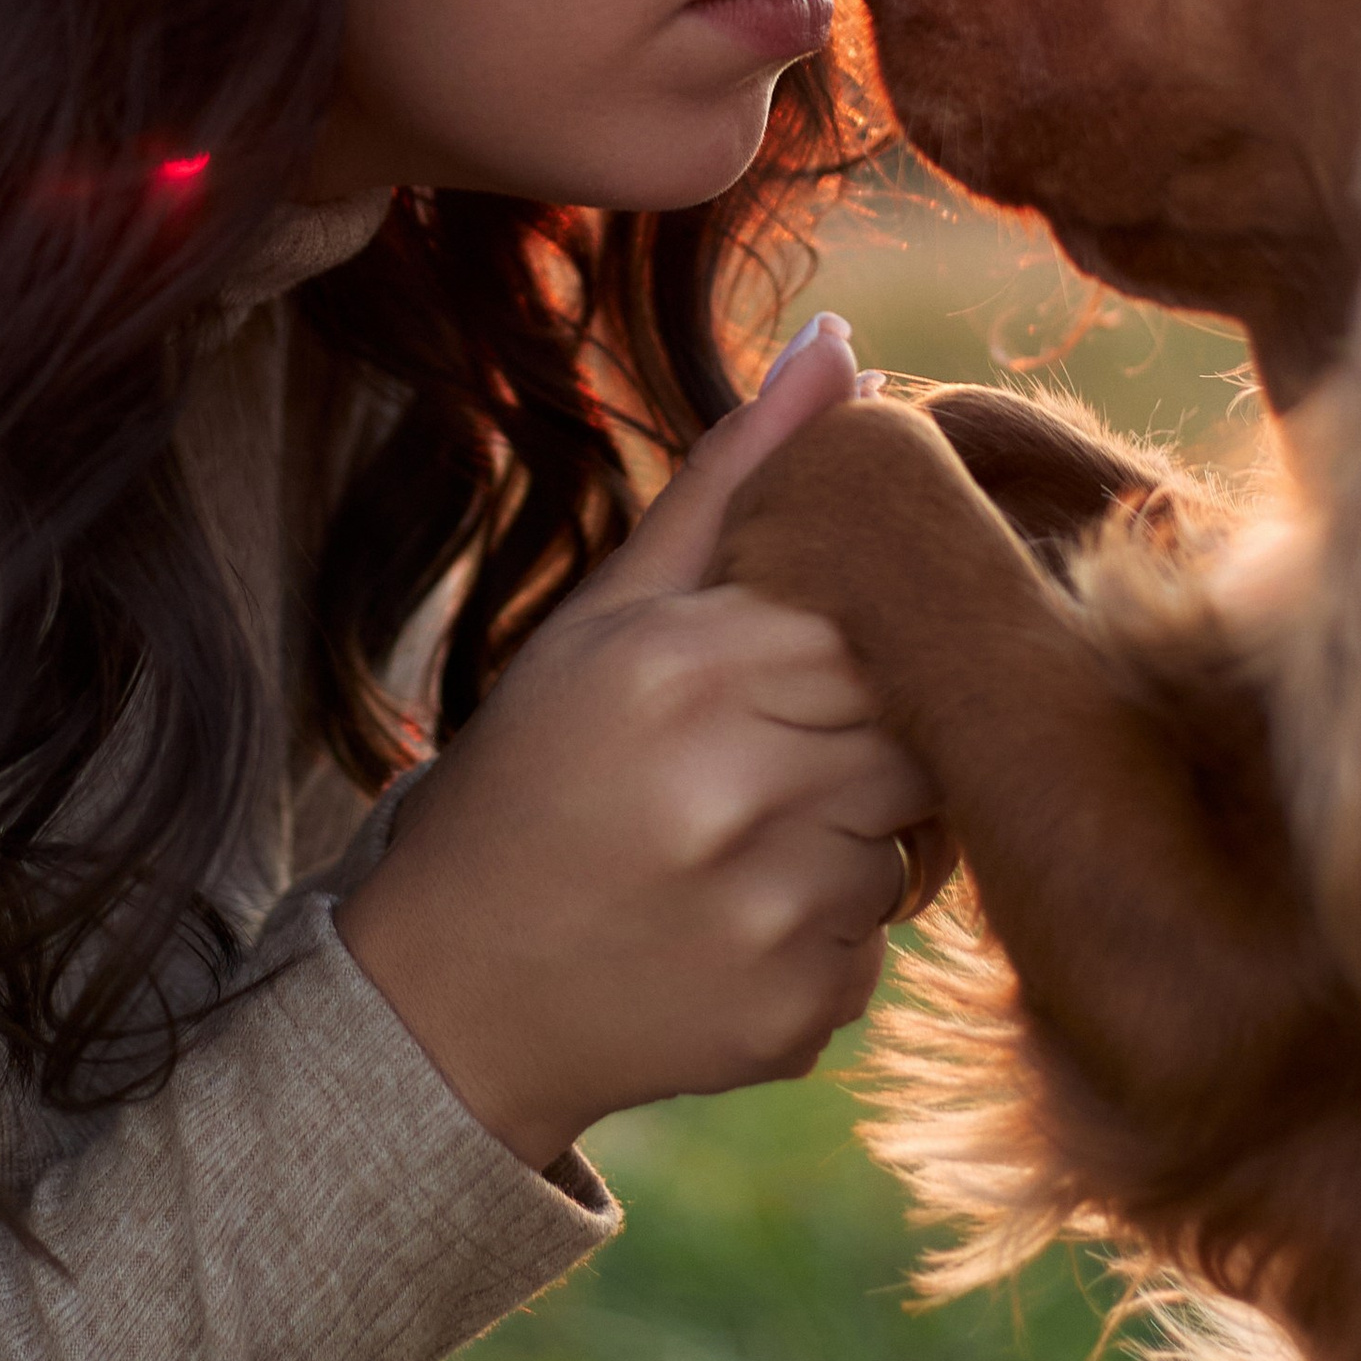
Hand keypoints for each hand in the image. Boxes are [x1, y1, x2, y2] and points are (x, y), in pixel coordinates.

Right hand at [338, 318, 950, 1170]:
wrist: (446, 999)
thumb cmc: (536, 773)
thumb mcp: (610, 615)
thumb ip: (734, 478)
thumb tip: (846, 345)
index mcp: (686, 663)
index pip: (877, 625)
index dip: (846, 653)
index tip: (785, 683)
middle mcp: (734, 785)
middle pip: (914, 734)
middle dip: (861, 748)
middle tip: (766, 769)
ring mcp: (769, 912)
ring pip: (910, 847)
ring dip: (847, 847)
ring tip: (732, 851)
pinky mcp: (795, 1015)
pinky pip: (879, 950)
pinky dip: (824, 941)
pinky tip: (724, 932)